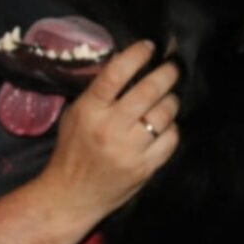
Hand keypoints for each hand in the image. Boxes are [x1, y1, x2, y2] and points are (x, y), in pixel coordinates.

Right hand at [36, 40, 179, 224]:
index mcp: (89, 110)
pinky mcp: (144, 168)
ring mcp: (129, 149)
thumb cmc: (72, 151)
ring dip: (171, 100)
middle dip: (166, 74)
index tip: (149, 47)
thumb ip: (97, 94)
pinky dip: (172, 128)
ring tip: (169, 97)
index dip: (136, 55)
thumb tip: (127, 66)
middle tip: (172, 68)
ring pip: (164, 114)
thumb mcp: (75, 116)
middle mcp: (110, 127)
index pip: (116, 74)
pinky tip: (166, 125)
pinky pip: (170, 139)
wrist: (71, 196)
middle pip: (147, 91)